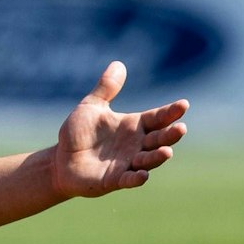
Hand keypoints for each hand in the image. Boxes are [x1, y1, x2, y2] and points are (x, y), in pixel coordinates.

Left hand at [52, 61, 188, 198]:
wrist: (60, 159)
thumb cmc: (79, 132)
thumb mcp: (91, 107)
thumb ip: (106, 89)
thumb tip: (118, 63)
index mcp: (134, 126)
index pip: (158, 117)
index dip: (170, 112)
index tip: (183, 104)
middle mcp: (136, 145)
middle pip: (159, 139)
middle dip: (170, 135)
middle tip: (180, 128)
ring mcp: (128, 163)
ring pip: (149, 160)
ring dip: (157, 157)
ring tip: (166, 152)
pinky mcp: (115, 180)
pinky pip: (129, 180)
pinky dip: (136, 178)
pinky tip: (142, 175)